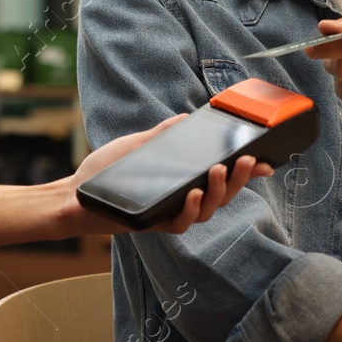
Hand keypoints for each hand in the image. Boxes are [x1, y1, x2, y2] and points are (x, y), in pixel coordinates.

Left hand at [64, 114, 274, 234]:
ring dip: (218, 191)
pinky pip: (180, 222)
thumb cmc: (106, 171)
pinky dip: (190, 209)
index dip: (246, 173)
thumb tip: (187, 117)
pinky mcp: (154, 224)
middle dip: (238, 179)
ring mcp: (170, 214)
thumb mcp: (139, 144)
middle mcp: (182, 200)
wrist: (74, 193)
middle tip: (246, 160)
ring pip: (207, 210)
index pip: (222, 178)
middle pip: (223, 195)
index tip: (267, 161)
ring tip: (219, 171)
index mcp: (184, 181)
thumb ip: (165, 134)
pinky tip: (193, 194)